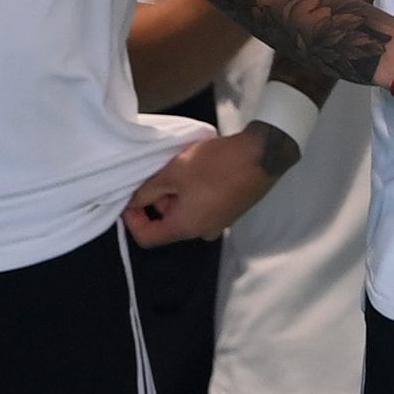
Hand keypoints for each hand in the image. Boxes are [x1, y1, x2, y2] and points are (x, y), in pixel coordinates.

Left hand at [127, 129, 285, 244]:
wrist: (262, 155)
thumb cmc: (215, 165)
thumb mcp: (172, 173)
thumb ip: (146, 191)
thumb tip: (134, 202)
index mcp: (186, 228)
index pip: (147, 238)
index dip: (131, 219)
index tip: (131, 196)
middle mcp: (202, 232)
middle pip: (167, 224)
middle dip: (157, 201)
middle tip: (158, 173)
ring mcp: (219, 223)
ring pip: (185, 214)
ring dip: (176, 194)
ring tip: (181, 168)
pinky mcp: (230, 212)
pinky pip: (202, 208)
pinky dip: (193, 194)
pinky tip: (199, 172)